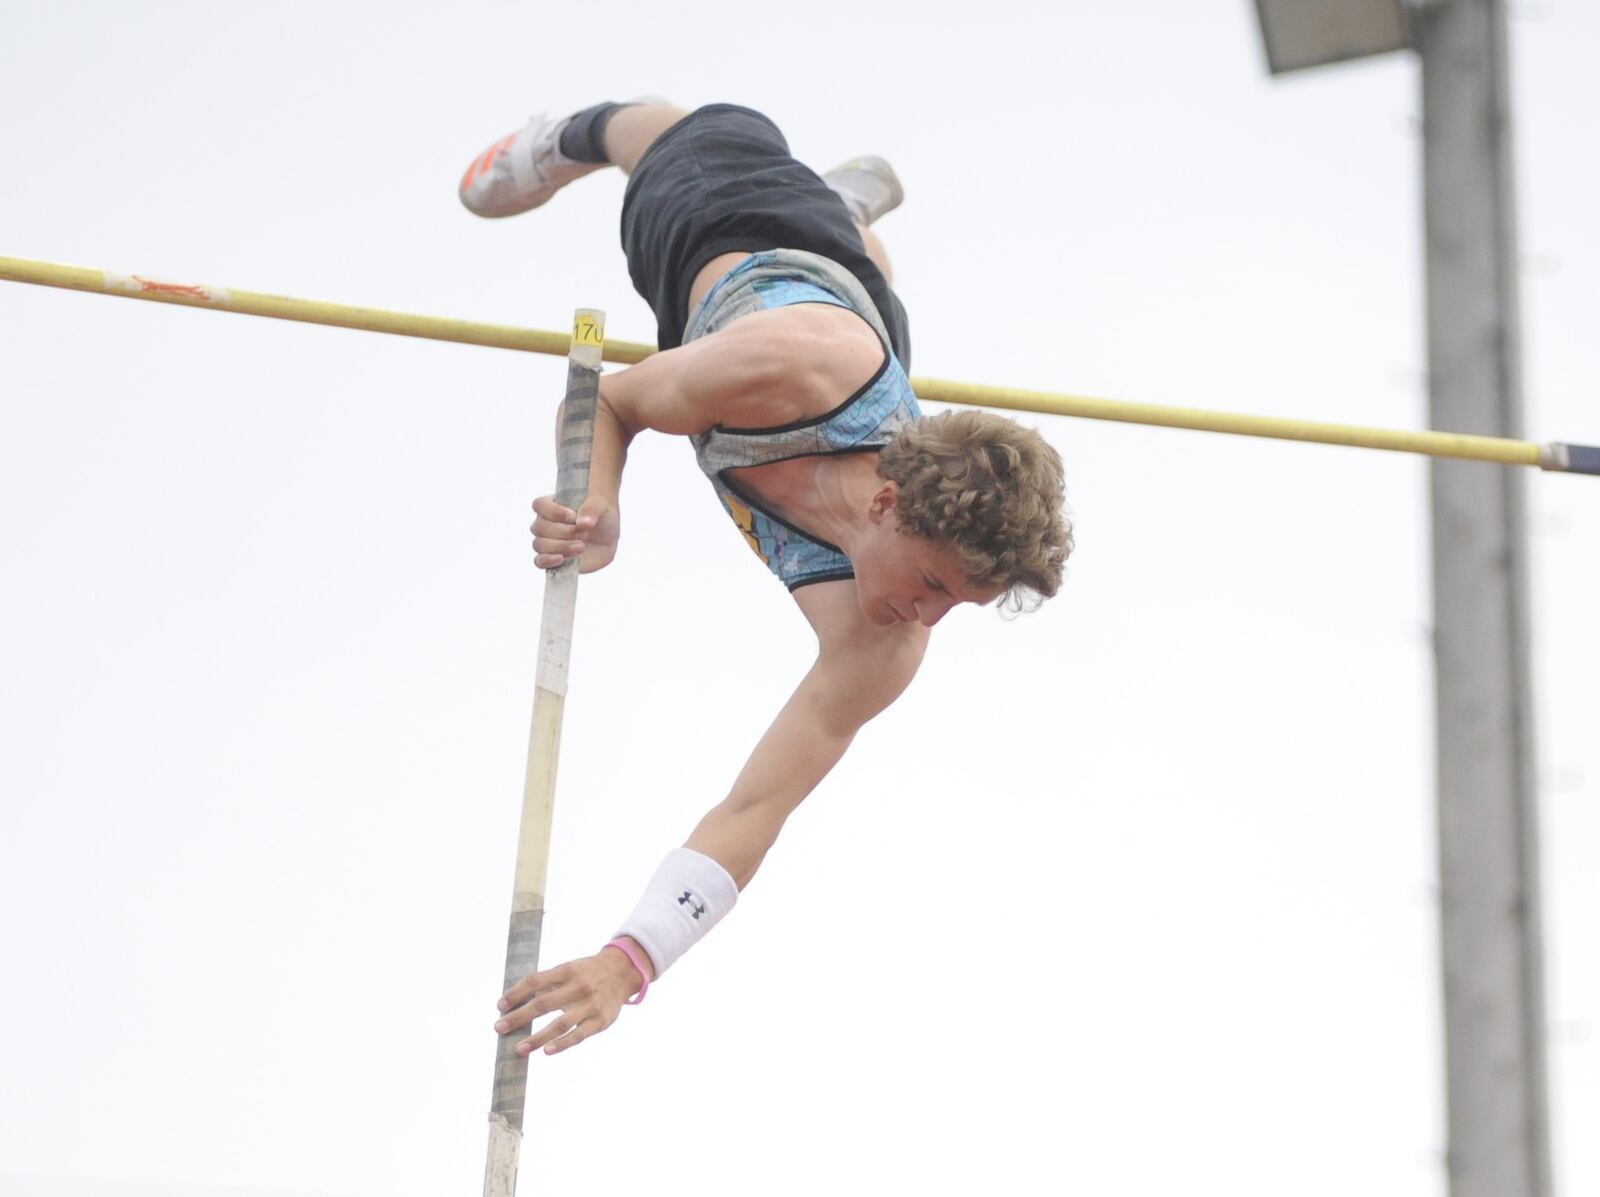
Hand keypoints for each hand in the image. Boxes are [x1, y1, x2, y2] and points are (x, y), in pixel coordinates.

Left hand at [494, 946, 645, 1056]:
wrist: (623, 972)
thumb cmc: (586, 973)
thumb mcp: (568, 970)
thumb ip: (546, 983)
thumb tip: (515, 1001)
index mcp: (566, 971)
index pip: (535, 981)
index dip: (516, 994)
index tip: (500, 1006)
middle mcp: (578, 987)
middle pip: (543, 1004)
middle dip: (519, 1017)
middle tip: (499, 1028)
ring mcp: (590, 1005)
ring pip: (559, 1024)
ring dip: (537, 1038)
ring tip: (518, 1049)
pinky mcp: (600, 1021)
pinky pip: (578, 1035)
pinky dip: (562, 1044)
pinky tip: (547, 1051)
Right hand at [530, 494, 618, 572]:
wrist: (608, 538)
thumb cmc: (600, 518)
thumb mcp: (601, 506)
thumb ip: (591, 508)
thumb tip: (582, 522)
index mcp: (552, 505)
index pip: (539, 505)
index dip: (554, 512)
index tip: (574, 517)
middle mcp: (545, 524)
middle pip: (540, 527)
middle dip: (564, 531)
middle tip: (585, 533)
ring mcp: (547, 542)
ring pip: (540, 545)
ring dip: (561, 546)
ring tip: (581, 546)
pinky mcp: (552, 559)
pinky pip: (540, 562)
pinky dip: (547, 561)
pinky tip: (561, 559)